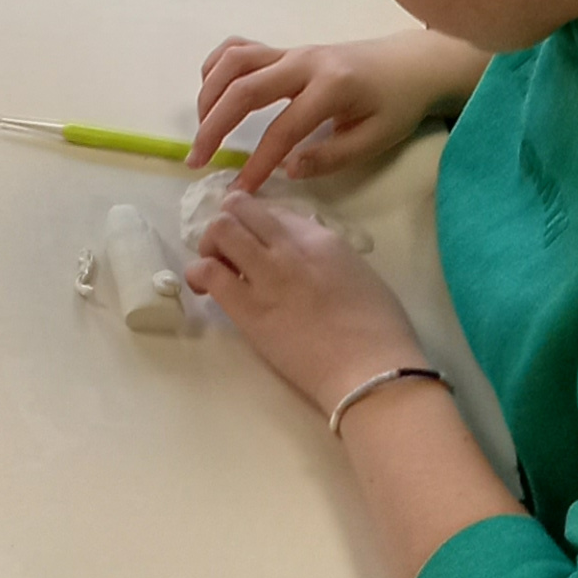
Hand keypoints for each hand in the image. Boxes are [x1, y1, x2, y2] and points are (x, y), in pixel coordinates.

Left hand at [185, 191, 433, 416]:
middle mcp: (289, 248)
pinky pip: (208, 273)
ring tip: (216, 268)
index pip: (274, 213)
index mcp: (321, 239)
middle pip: (240, 208)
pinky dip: (199, 274)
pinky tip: (204, 289)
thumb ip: (327, 258)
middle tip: (228, 252)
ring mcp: (267, 275)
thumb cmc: (378, 330)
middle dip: (227, 224)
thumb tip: (304, 257)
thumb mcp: (357, 274)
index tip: (258, 246)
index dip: (259, 226)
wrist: (370, 369)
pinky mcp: (247, 308)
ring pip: (220, 230)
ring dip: (210, 245)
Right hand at [192, 32, 470, 187]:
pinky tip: (213, 95)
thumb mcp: (376, 138)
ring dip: (209, 94)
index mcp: (331, 88)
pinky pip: (239, 48)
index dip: (257, 162)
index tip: (239, 190)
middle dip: (213, 125)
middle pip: (243, 88)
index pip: (283, 129)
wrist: (412, 62)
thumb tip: (287, 169)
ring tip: (202, 128)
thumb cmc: (397, 104)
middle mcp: (304, 62)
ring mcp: (292, 51)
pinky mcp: (285, 48)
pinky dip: (218, 67)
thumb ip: (332, 156)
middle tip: (196, 159)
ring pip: (234, 61)